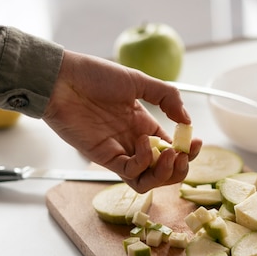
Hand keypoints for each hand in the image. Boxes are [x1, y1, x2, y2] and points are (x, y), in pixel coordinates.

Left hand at [43, 50, 201, 192]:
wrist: (61, 78)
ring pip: (148, 180)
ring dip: (165, 173)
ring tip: (170, 154)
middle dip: (180, 168)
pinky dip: (143, 163)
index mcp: (143, 126)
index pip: (172, 150)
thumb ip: (166, 97)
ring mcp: (119, 152)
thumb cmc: (93, 75)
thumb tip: (187, 120)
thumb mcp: (138, 80)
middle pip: (163, 171)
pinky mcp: (104, 157)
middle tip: (184, 154)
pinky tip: (144, 142)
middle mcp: (134, 143)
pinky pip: (130, 173)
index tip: (196, 142)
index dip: (187, 152)